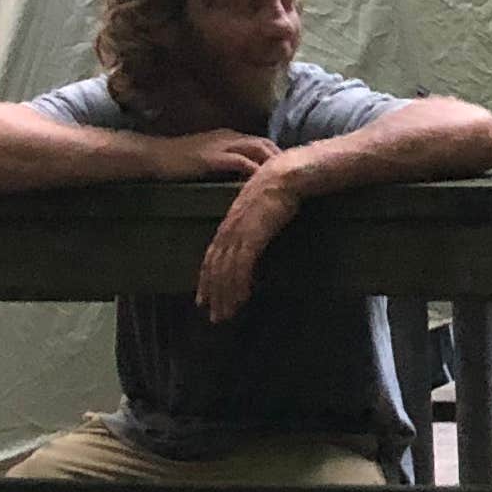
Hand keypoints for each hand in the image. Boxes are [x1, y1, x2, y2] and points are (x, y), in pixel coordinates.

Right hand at [147, 127, 278, 184]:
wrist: (153, 156)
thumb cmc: (177, 160)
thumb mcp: (207, 157)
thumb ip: (225, 162)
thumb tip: (243, 178)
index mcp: (229, 136)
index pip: (262, 141)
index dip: (277, 154)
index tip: (290, 169)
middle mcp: (228, 136)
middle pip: (265, 143)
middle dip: (282, 158)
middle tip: (295, 176)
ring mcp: (220, 145)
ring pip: (257, 148)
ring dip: (273, 163)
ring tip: (286, 179)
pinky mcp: (211, 158)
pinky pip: (241, 162)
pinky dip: (254, 170)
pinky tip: (263, 183)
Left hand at [194, 162, 298, 321]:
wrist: (286, 175)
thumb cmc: (279, 186)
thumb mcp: (260, 207)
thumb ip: (254, 222)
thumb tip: (257, 235)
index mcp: (228, 223)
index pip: (212, 257)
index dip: (207, 279)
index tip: (205, 298)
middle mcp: (228, 231)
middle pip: (215, 269)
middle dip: (214, 295)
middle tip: (215, 316)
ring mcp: (239, 234)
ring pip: (225, 272)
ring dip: (225, 296)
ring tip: (225, 315)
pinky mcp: (252, 237)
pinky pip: (241, 268)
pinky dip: (238, 286)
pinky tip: (240, 299)